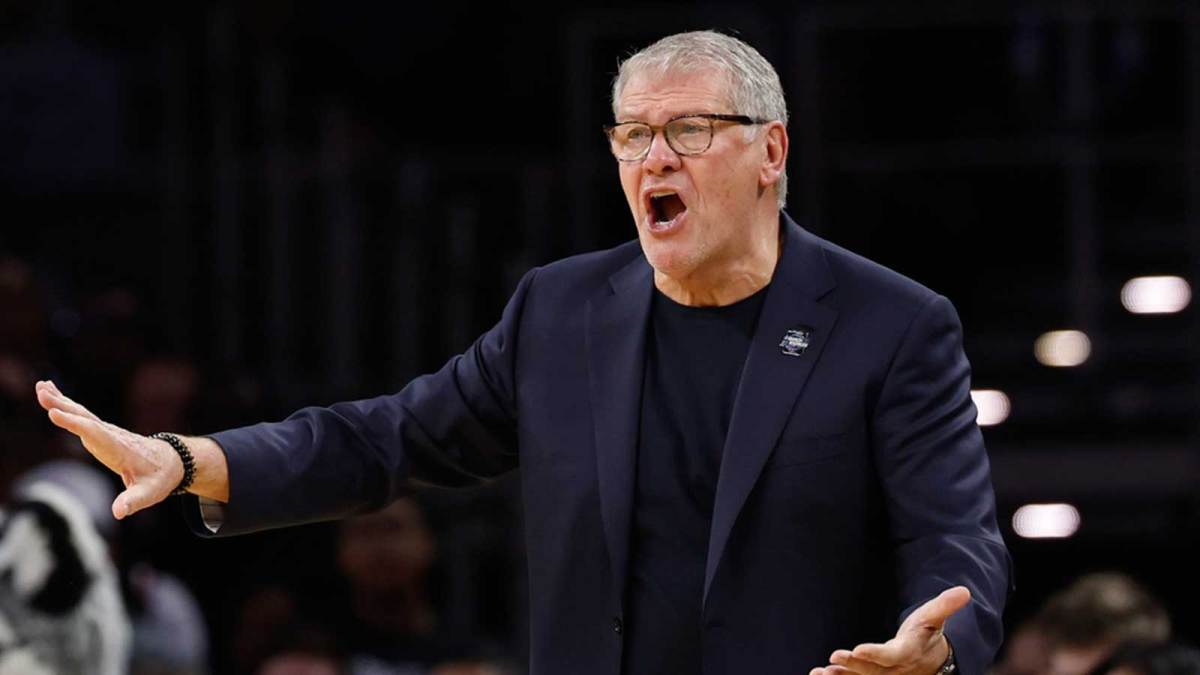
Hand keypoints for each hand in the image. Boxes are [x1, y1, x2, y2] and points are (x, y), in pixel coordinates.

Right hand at [34, 380, 183, 518]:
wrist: (171, 461)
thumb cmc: (159, 478)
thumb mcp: (149, 493)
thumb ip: (133, 502)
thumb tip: (118, 513)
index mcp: (120, 448)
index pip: (95, 434)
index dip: (76, 424)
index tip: (55, 414)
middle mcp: (112, 435)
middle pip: (86, 419)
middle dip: (64, 406)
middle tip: (42, 393)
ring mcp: (107, 432)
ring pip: (82, 414)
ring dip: (61, 401)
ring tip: (41, 386)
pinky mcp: (102, 432)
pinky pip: (82, 417)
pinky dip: (66, 405)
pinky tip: (52, 393)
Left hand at [809, 586, 969, 674]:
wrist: (929, 661)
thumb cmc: (926, 634)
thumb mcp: (934, 618)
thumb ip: (945, 605)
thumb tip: (964, 591)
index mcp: (908, 653)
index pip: (891, 655)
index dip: (875, 653)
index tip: (857, 649)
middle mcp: (894, 669)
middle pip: (872, 670)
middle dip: (853, 666)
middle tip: (834, 657)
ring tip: (820, 673)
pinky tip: (817, 674)